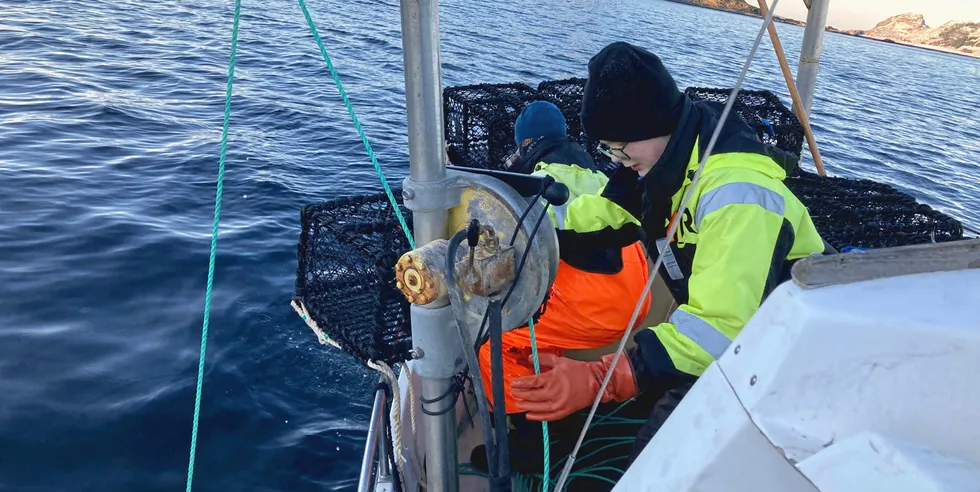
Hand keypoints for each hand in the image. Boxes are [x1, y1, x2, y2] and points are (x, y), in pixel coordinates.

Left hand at [511, 352, 636, 420]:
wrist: (596, 382)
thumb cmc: (578, 370)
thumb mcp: (560, 361)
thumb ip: (543, 359)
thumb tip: (529, 357)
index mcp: (553, 378)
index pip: (531, 382)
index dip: (520, 383)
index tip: (513, 383)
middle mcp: (554, 392)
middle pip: (531, 395)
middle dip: (520, 394)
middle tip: (513, 392)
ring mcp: (558, 404)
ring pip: (536, 407)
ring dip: (525, 406)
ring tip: (518, 403)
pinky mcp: (563, 412)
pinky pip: (546, 417)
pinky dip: (536, 417)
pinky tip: (528, 415)